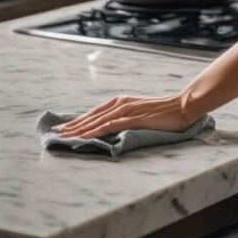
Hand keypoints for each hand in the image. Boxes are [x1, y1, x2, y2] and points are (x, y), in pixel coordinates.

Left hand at [54, 93, 191, 138]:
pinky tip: (86, 136)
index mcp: (120, 101)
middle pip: (91, 116)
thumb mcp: (139, 113)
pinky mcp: (133, 119)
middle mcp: (120, 103)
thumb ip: (125, 118)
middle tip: (55, 132)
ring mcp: (126, 110)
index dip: (77, 120)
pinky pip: (110, 126)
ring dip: (79, 129)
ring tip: (65, 136)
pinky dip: (96, 131)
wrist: (181, 107)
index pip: (93, 112)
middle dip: (72, 125)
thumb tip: (111, 127)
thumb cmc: (163, 112)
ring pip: (96, 120)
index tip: (63, 127)